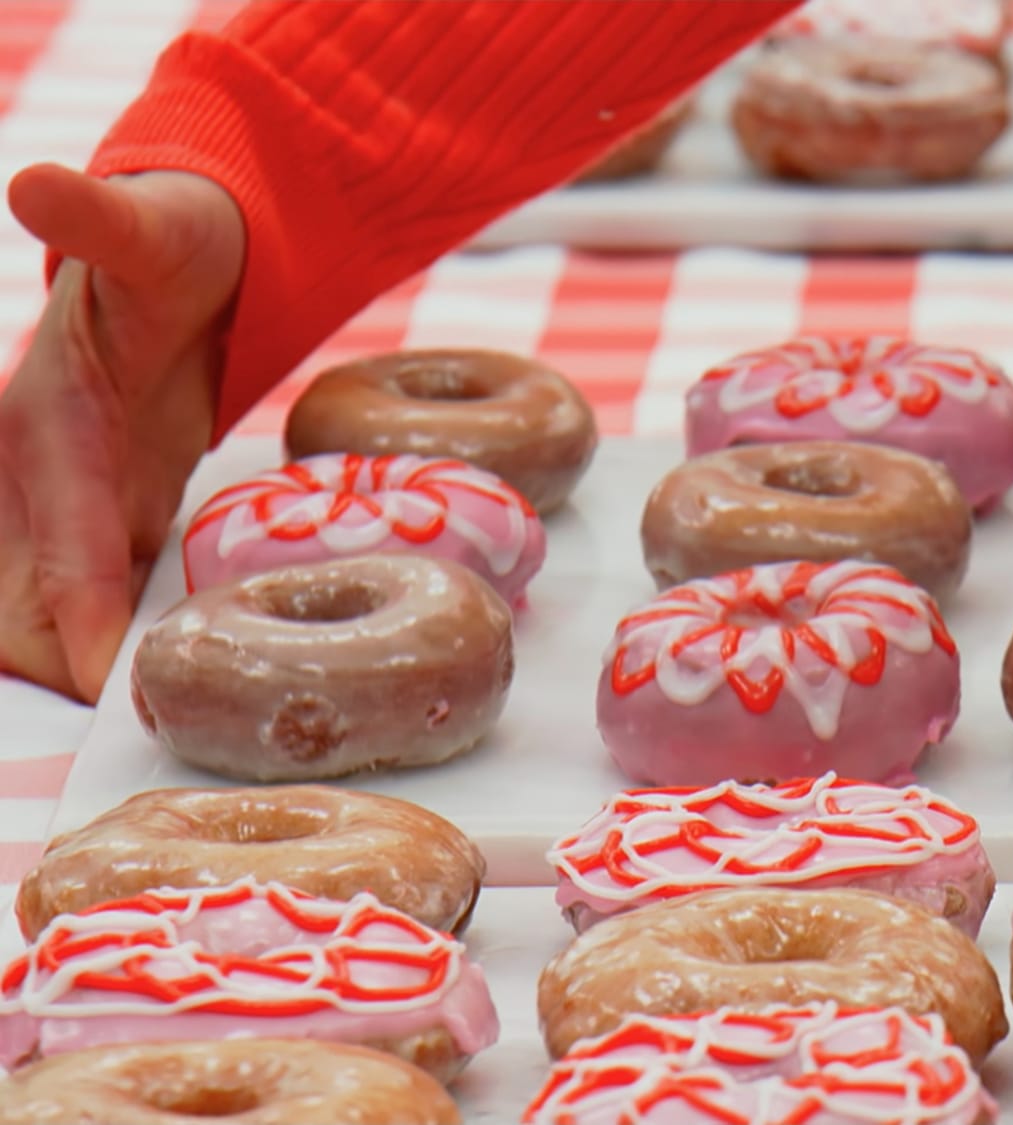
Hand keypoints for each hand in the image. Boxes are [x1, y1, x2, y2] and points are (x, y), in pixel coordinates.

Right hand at [0, 165, 242, 702]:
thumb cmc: (173, 236)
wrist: (188, 250)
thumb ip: (100, 218)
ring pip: (45, 613)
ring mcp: (69, 502)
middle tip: (116, 729)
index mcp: (45, 417)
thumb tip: (35, 183)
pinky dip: (103, 646)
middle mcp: (37, 473)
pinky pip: (93, 599)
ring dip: (72, 669)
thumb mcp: (149, 226)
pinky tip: (138, 692)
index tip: (99, 672)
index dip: (76, 604)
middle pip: (24, 600)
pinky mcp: (107, 517)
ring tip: (125, 732)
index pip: (61, 533)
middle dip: (57, 664)